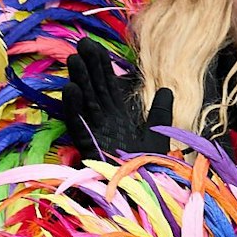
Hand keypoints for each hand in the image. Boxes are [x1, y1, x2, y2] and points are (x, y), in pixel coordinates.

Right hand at [61, 41, 172, 160]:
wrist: (143, 192)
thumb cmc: (148, 166)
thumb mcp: (158, 134)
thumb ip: (160, 111)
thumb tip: (166, 89)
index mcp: (118, 115)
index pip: (107, 84)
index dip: (101, 65)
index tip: (93, 44)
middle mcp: (104, 120)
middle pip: (93, 88)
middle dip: (88, 66)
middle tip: (80, 43)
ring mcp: (95, 132)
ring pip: (84, 101)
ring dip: (79, 80)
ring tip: (73, 59)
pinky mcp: (89, 146)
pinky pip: (79, 124)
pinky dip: (74, 108)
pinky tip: (70, 89)